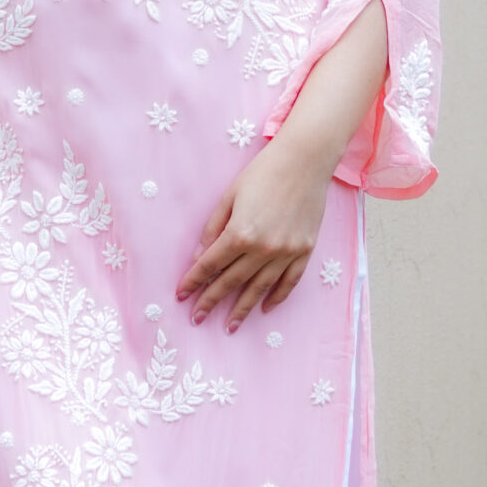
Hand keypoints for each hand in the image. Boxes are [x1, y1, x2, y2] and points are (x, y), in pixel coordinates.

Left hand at [176, 135, 330, 331]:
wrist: (305, 160)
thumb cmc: (263, 173)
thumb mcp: (230, 197)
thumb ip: (213, 229)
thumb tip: (199, 258)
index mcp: (240, 233)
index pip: (209, 265)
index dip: (193, 281)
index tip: (181, 295)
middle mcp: (263, 249)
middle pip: (231, 282)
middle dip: (211, 301)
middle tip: (197, 318)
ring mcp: (286, 252)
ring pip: (259, 289)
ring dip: (242, 309)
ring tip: (229, 327)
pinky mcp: (304, 251)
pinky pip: (289, 282)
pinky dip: (277, 297)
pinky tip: (265, 308)